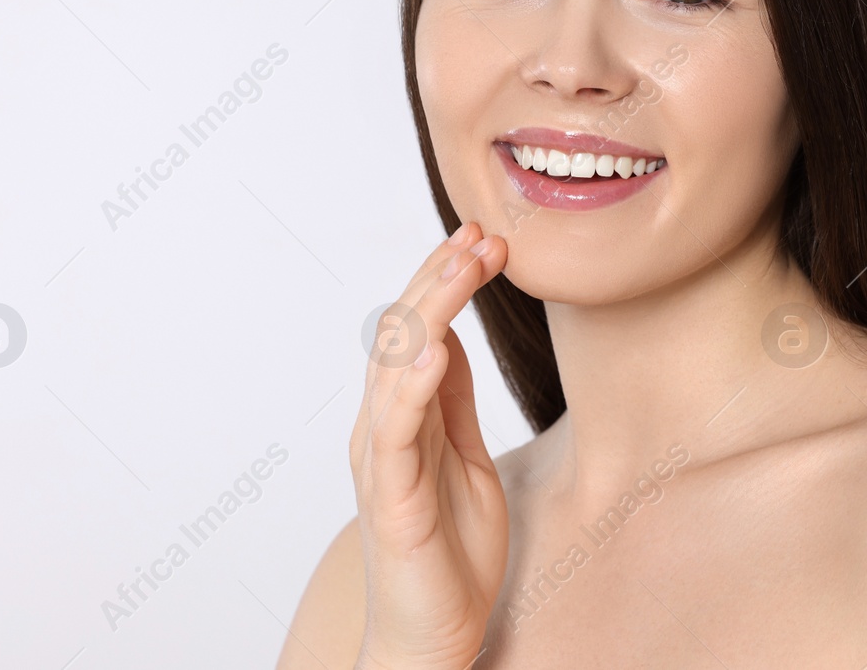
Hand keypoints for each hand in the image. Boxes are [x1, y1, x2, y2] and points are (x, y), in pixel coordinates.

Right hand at [350, 222, 509, 669]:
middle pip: (400, 335)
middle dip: (441, 278)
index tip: (485, 238)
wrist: (433, 636)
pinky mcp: (391, 499)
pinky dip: (409, 387)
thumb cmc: (448, 553)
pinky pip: (394, 433)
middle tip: (484, 236)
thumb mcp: (464, 457)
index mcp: (400, 417)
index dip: (445, 280)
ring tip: (463, 265)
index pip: (417, 330)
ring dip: (430, 311)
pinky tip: (433, 350)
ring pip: (393, 367)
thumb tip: (452, 338)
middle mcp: (380, 429)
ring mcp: (381, 462)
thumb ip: (452, 402)